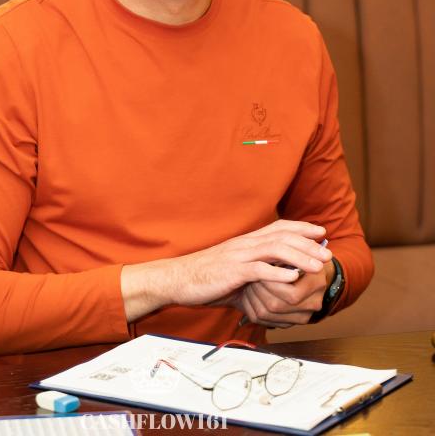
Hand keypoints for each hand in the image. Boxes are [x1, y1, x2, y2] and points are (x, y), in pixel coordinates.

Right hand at [121, 220, 330, 321]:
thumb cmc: (207, 277)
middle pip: (282, 237)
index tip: (320, 231)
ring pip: (275, 250)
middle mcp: (246, 244)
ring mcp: (239, 256)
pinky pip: (258, 270)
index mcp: (247, 242)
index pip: (279, 227)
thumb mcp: (236, 270)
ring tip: (318, 266)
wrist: (179, 279)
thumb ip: (256, 271)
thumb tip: (276, 279)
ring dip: (300, 257)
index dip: (301, 228)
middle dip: (308, 243)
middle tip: (328, 252)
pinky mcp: (232, 271)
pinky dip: (278, 273)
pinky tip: (293, 278)